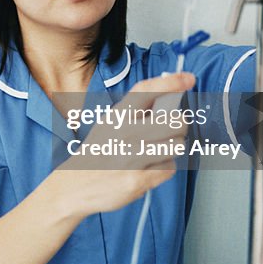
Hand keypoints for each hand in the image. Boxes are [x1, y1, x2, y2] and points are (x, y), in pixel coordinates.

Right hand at [49, 72, 193, 217]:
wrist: (74, 185)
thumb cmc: (97, 152)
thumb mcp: (109, 124)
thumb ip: (135, 112)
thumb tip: (170, 98)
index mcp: (117, 115)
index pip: (146, 90)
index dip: (171, 82)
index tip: (189, 78)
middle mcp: (125, 133)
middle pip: (175, 121)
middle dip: (180, 125)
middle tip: (172, 129)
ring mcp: (132, 157)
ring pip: (176, 145)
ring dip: (172, 148)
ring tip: (156, 151)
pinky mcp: (138, 179)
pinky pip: (169, 168)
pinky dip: (163, 169)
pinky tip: (148, 168)